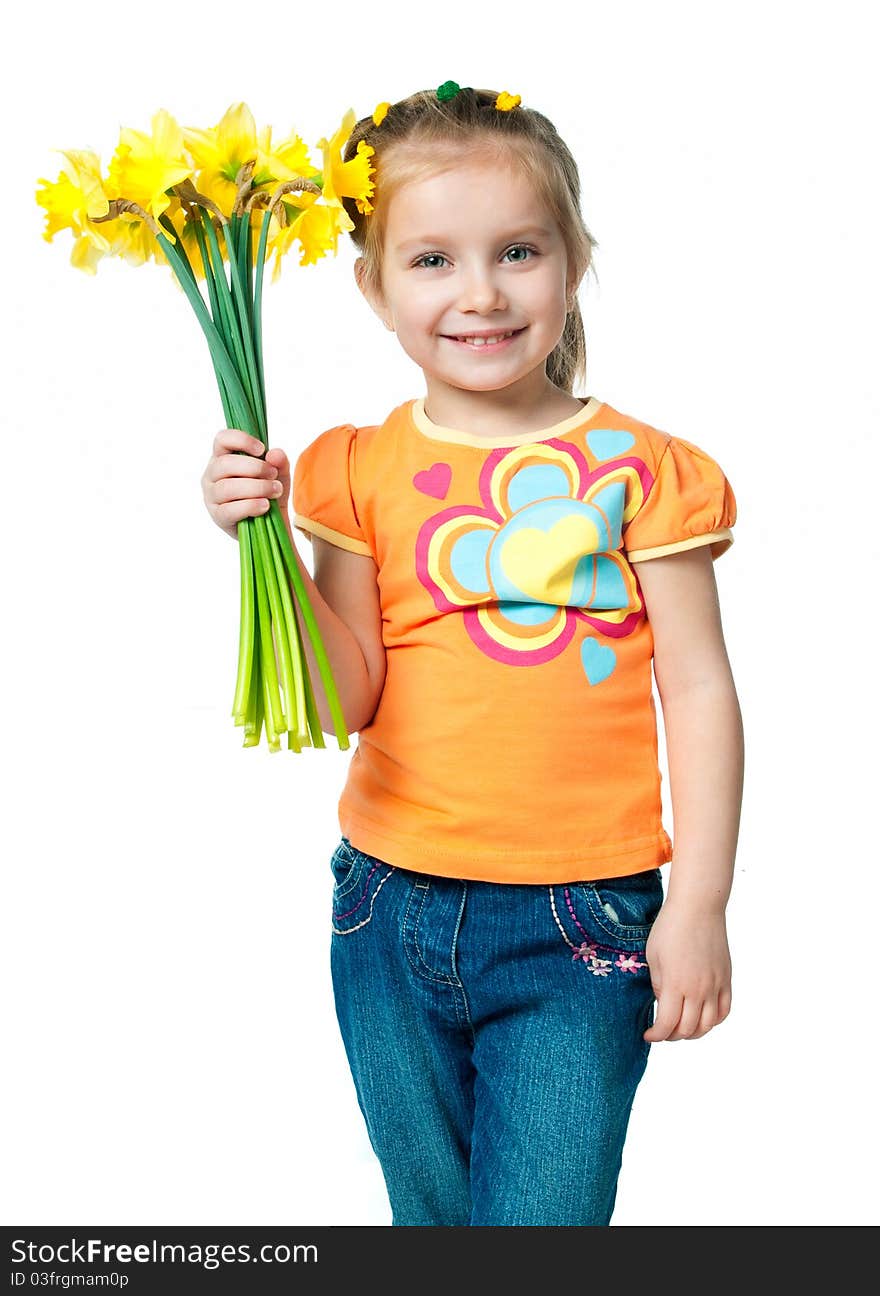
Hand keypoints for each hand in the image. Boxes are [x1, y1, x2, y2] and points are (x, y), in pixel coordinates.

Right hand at [201, 427, 290, 539]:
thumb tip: (275, 454)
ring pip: (228, 487)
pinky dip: (251, 506)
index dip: (241, 440)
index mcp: (222, 457)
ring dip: (256, 488)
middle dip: (254, 468)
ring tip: (275, 491)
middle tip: (273, 474)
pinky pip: (230, 510)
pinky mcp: (218, 516)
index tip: (261, 449)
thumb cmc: (266, 492)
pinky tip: (265, 505)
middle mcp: (212, 475)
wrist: (268, 523)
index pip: (222, 439)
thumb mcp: (278, 474)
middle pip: (225, 464)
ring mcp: (211, 496)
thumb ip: (279, 462)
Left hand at [643, 899, 731, 1041]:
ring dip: (693, 1033)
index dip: (656, 1035)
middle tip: (662, 1032)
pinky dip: (713, 1021)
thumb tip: (663, 1003)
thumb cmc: (670, 927)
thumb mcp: (653, 956)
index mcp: (675, 984)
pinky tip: (702, 1018)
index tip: (648, 1035)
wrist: (698, 907)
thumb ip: (657, 985)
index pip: (667, 1024)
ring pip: (708, 1025)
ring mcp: (716, 985)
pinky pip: (724, 1010)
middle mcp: (699, 989)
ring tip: (681, 1028)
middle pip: (688, 1029)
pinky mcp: (726, 979)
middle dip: (672, 1036)